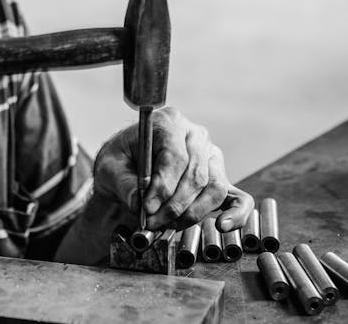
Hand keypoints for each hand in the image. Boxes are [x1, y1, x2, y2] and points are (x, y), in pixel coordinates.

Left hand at [92, 107, 253, 231]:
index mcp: (167, 123)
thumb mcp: (109, 168)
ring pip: (214, 188)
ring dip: (191, 213)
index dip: (163, 186)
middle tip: (153, 222)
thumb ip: (123, 183)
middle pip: (195, 175)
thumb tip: (140, 202)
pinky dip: (236, 213)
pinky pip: (238, 197)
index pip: (175, 156)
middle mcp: (194, 135)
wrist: (126, 165)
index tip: (147, 208)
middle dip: (174, 205)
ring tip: (168, 225)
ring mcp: (210, 156)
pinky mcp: (219, 177)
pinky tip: (223, 225)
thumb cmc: (119, 161)